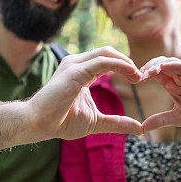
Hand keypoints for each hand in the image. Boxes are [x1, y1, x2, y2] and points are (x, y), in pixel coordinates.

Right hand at [27, 47, 142, 139]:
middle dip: (127, 62)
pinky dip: (119, 64)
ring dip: (126, 62)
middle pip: (108, 52)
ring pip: (106, 53)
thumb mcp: (96, 122)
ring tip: (138, 75)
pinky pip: (102, 61)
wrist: (39, 124)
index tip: (138, 79)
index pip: (107, 60)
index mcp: (81, 72)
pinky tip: (130, 73)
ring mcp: (75, 65)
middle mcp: (77, 64)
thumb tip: (139, 129)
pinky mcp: (75, 70)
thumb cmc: (61, 121)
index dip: (125, 67)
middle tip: (141, 76)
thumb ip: (117, 122)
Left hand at [138, 57, 180, 133]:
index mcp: (174, 85)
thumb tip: (141, 127)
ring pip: (173, 62)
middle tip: (139, 74)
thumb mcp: (178, 119)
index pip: (156, 73)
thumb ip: (161, 120)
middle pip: (162, 64)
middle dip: (149, 66)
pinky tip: (164, 67)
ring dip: (159, 64)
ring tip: (148, 71)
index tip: (135, 79)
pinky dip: (175, 65)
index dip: (145, 73)